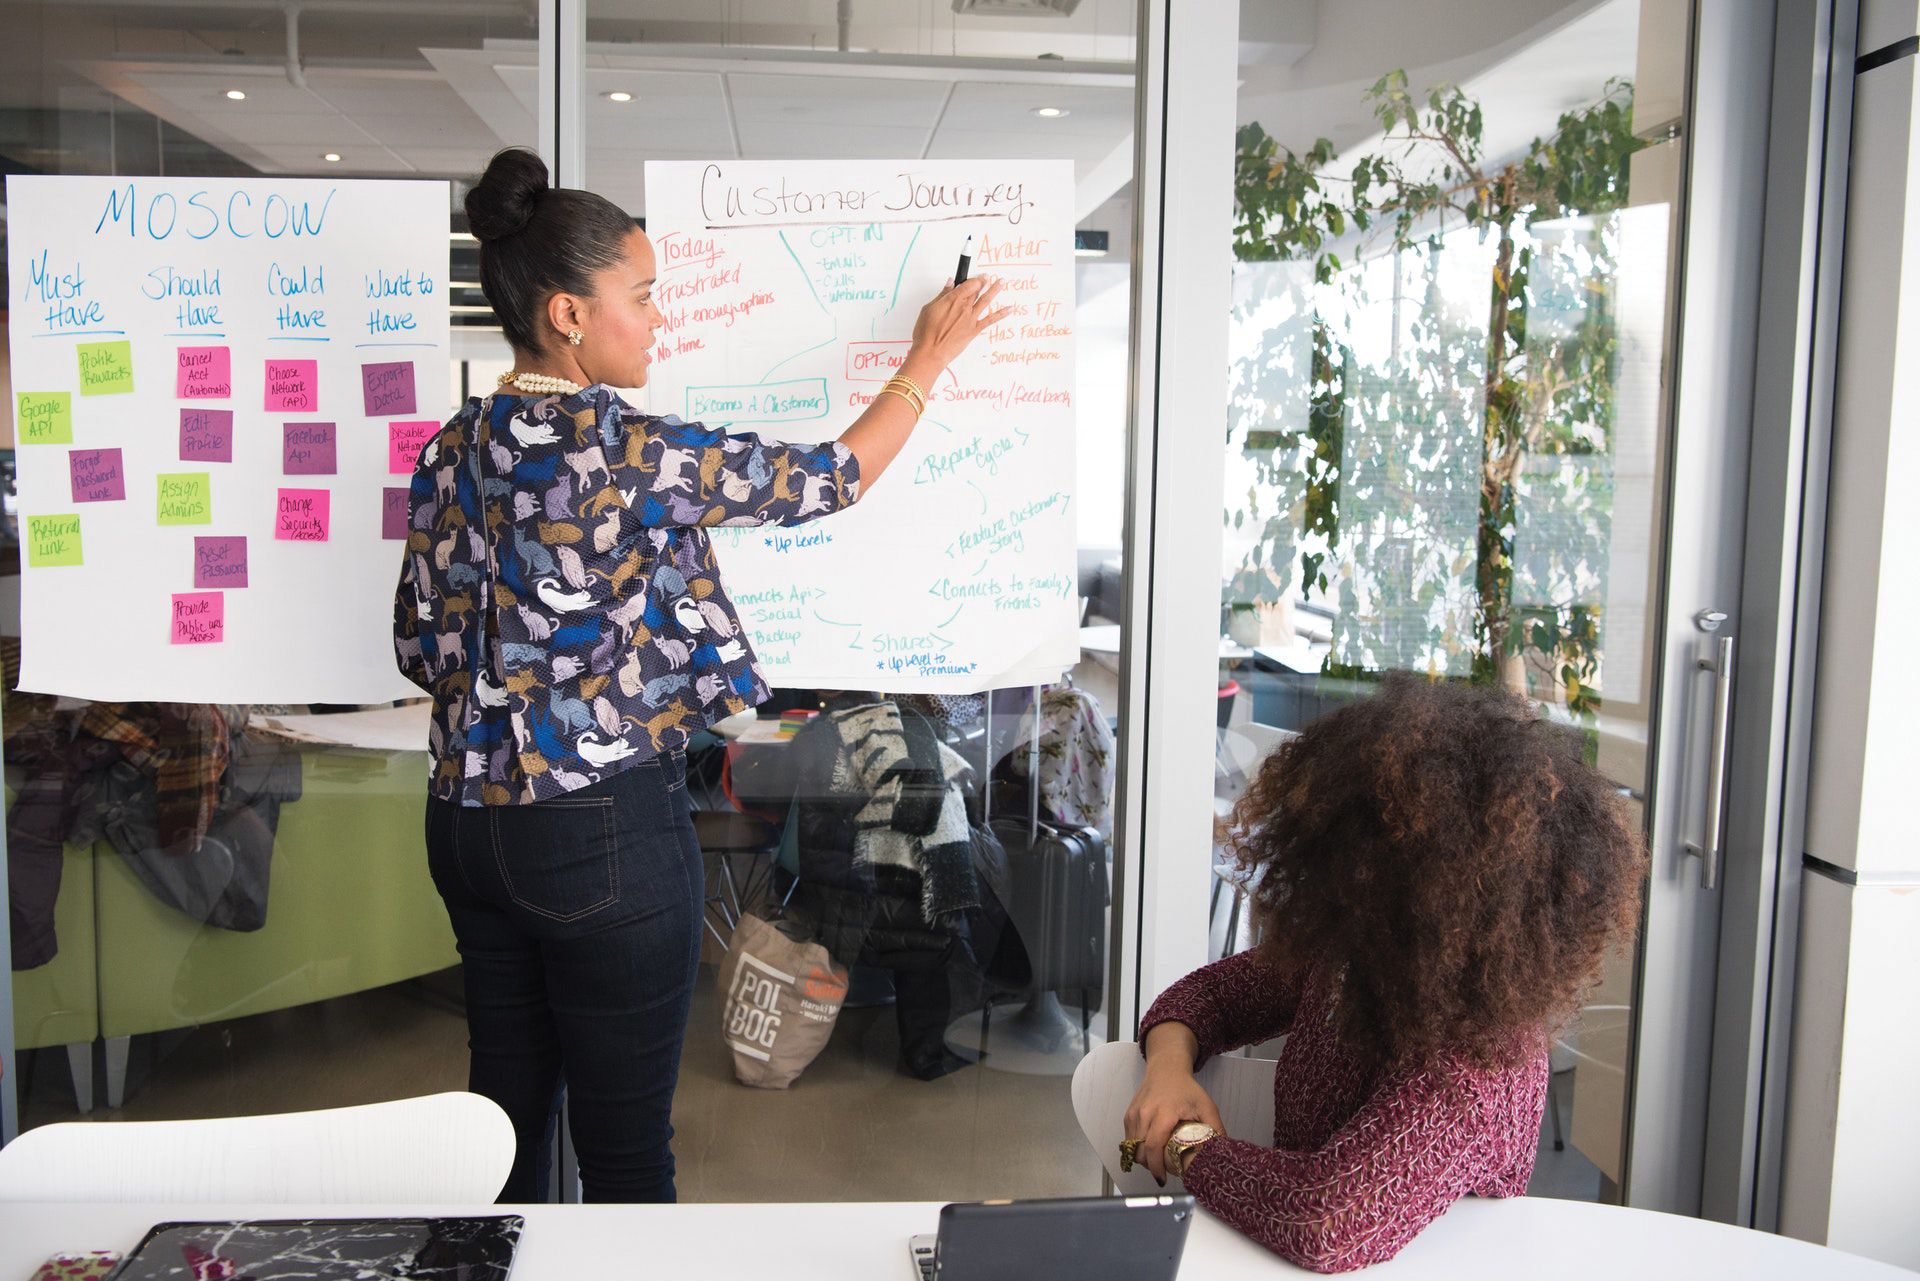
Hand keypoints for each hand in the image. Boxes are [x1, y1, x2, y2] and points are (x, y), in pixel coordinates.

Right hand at [906, 276, 1012, 373]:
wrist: (931, 352)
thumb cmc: (926, 333)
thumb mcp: (929, 308)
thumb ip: (942, 295)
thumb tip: (949, 283)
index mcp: (953, 300)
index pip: (968, 284)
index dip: (973, 278)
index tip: (975, 275)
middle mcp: (964, 307)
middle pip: (976, 291)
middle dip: (983, 282)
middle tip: (988, 277)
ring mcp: (970, 319)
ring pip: (985, 301)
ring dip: (994, 290)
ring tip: (1002, 282)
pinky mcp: (974, 330)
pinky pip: (990, 320)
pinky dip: (1001, 314)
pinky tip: (1009, 309)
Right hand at [1124, 1023, 1225, 1183]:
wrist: (1166, 1069)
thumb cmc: (1185, 1088)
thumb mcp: (1207, 1106)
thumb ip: (1216, 1129)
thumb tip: (1221, 1152)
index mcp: (1163, 1113)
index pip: (1153, 1146)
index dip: (1156, 1166)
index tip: (1162, 1178)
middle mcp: (1145, 1113)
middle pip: (1140, 1151)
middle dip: (1151, 1166)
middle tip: (1163, 1172)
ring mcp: (1134, 1115)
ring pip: (1132, 1147)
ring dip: (1143, 1159)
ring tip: (1157, 1162)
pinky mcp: (1129, 1116)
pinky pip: (1129, 1140)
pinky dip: (1137, 1149)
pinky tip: (1150, 1150)